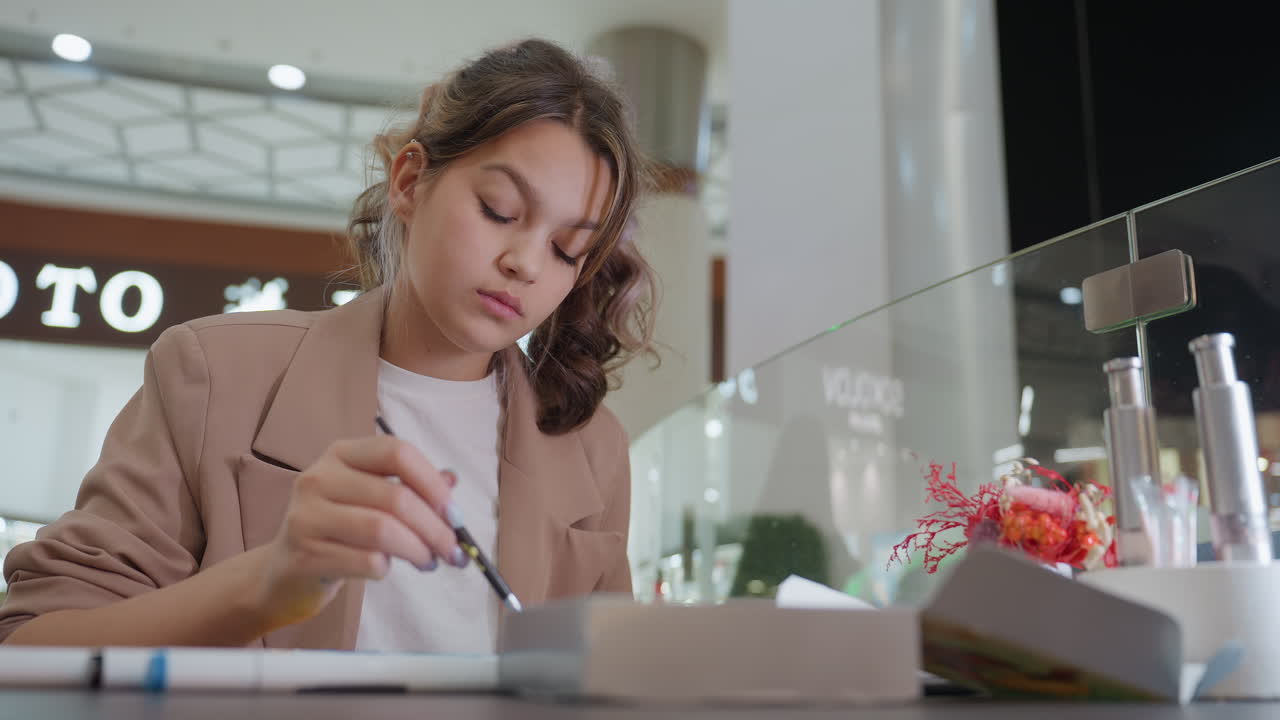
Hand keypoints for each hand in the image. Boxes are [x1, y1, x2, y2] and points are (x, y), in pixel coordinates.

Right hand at [251, 435, 462, 629]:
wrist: (283, 572)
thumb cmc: (337, 530)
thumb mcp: (370, 499)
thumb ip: (409, 487)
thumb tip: (452, 480)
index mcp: (342, 454)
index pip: (396, 452)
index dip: (433, 483)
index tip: (456, 515)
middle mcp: (319, 477)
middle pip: (395, 497)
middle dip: (435, 528)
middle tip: (454, 551)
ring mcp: (307, 515)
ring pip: (383, 530)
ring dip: (418, 550)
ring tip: (429, 563)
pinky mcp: (304, 554)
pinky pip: (365, 561)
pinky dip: (387, 568)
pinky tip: (386, 570)